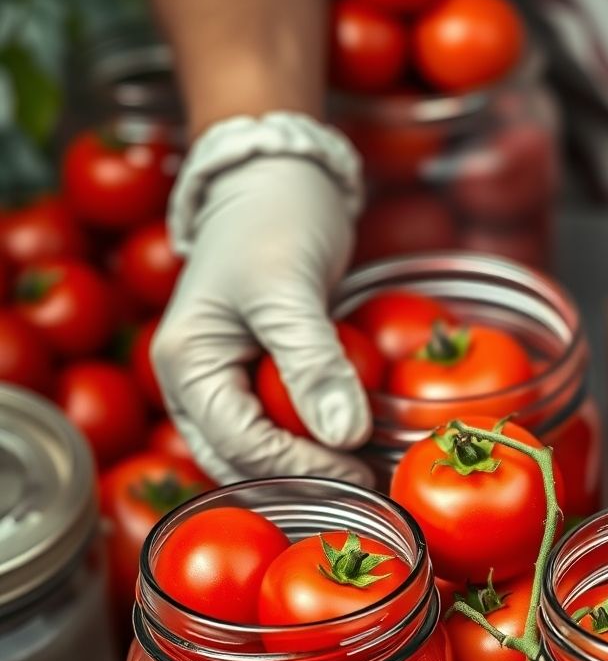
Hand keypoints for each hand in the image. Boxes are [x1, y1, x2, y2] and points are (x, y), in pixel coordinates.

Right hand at [153, 113, 371, 484]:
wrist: (279, 180)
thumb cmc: (271, 219)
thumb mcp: (289, 289)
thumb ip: (313, 363)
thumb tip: (344, 436)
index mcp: (185, 366)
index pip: (241, 445)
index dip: (301, 466)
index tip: (359, 472)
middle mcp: (197, 385)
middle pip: (245, 462)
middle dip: (305, 477)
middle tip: (368, 480)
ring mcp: (226, 385)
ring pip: (263, 454)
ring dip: (311, 465)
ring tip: (366, 467)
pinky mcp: (257, 378)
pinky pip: (283, 427)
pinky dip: (316, 438)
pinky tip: (356, 439)